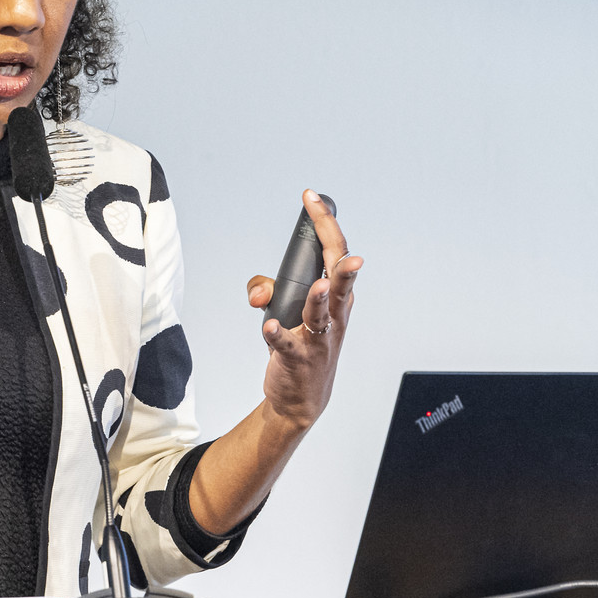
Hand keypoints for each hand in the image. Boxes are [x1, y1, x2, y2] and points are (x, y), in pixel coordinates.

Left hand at [245, 189, 360, 430]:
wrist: (301, 399)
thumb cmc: (301, 347)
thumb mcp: (287, 312)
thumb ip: (265, 290)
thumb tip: (257, 291)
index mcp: (337, 298)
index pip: (336, 253)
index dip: (326, 224)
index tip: (311, 199)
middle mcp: (334, 315)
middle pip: (341, 277)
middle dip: (335, 247)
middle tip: (324, 219)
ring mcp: (319, 338)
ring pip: (323, 313)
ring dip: (320, 298)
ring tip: (319, 285)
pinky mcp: (298, 358)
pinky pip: (287, 343)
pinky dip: (277, 334)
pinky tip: (269, 326)